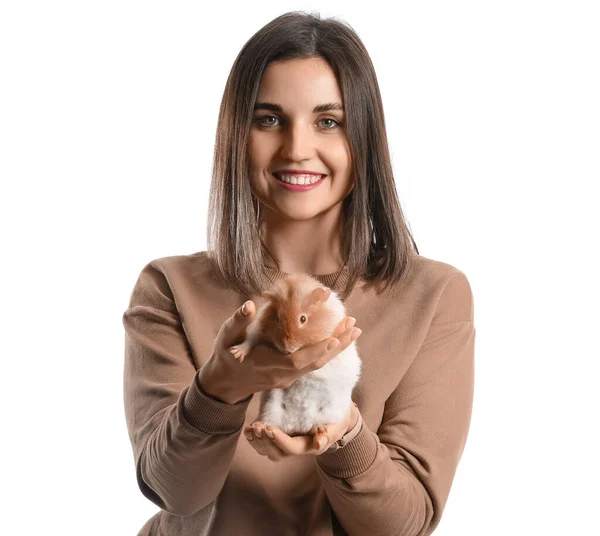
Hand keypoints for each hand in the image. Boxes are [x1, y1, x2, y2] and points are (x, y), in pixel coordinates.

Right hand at [199, 300, 361, 403]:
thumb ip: (238, 321)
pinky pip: (314, 364)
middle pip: (316, 364)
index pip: (297, 361)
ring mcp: (288, 378)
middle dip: (338, 346)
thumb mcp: (227, 337)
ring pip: (318, 365)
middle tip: (355, 327)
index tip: (335, 338)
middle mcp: (283, 375)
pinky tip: (339, 338)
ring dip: (337, 348)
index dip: (317, 351)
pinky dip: (327, 351)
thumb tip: (249, 304)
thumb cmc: (226, 356)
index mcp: (268, 366)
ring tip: (353, 329)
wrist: (225, 383)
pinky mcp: (291, 376)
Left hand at [244, 402, 357, 460]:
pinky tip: (248, 429)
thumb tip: (319, 443)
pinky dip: (254, 439)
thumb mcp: (336, 425)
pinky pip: (264, 445)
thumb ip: (328, 434)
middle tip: (258, 427)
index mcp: (309, 447)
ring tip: (252, 428)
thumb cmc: (336, 419)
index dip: (279, 440)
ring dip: (257, 441)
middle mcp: (296, 449)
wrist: (335, 416)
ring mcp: (287, 445)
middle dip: (265, 441)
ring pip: (268, 452)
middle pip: (277, 454)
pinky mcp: (280, 438)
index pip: (291, 448)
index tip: (269, 427)